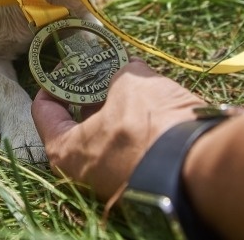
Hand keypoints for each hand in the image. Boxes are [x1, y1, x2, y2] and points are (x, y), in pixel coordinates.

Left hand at [32, 59, 205, 201]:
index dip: (55, 81)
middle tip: (102, 66)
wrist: (199, 166)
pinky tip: (152, 94)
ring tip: (130, 74)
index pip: (44, 110)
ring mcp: (114, 178)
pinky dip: (138, 119)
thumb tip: (127, 65)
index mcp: (65, 152)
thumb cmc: (150, 125)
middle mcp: (84, 172)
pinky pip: (132, 142)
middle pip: (79, 120)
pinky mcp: (142, 177)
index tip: (68, 64)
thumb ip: (120, 73)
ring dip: (118, 102)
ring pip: (109, 131)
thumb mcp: (130, 84)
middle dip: (92, 89)